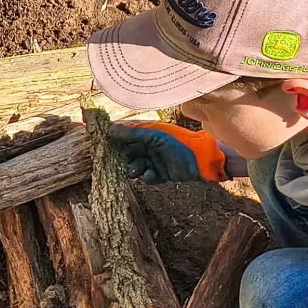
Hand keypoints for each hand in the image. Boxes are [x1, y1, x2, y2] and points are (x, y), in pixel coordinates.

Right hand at [109, 121, 226, 182]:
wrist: (202, 159)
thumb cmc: (179, 142)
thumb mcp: (155, 134)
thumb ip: (133, 132)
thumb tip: (110, 130)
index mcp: (148, 133)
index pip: (126, 136)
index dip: (117, 141)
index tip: (106, 147)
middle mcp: (150, 146)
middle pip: (129, 153)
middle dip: (124, 158)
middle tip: (120, 163)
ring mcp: (156, 160)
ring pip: (136, 166)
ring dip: (134, 169)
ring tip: (136, 170)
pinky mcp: (162, 174)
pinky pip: (148, 177)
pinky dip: (147, 177)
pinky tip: (150, 175)